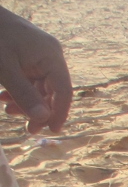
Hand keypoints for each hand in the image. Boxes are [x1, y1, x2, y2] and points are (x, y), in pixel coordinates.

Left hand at [0, 7, 70, 133]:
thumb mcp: (6, 70)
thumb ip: (25, 95)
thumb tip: (43, 119)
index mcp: (52, 56)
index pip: (64, 91)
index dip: (59, 113)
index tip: (52, 131)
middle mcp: (51, 56)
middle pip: (52, 91)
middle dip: (38, 110)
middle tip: (28, 129)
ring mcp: (40, 55)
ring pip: (40, 87)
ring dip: (26, 102)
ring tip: (8, 110)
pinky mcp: (28, 56)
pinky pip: (30, 79)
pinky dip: (19, 91)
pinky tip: (5, 97)